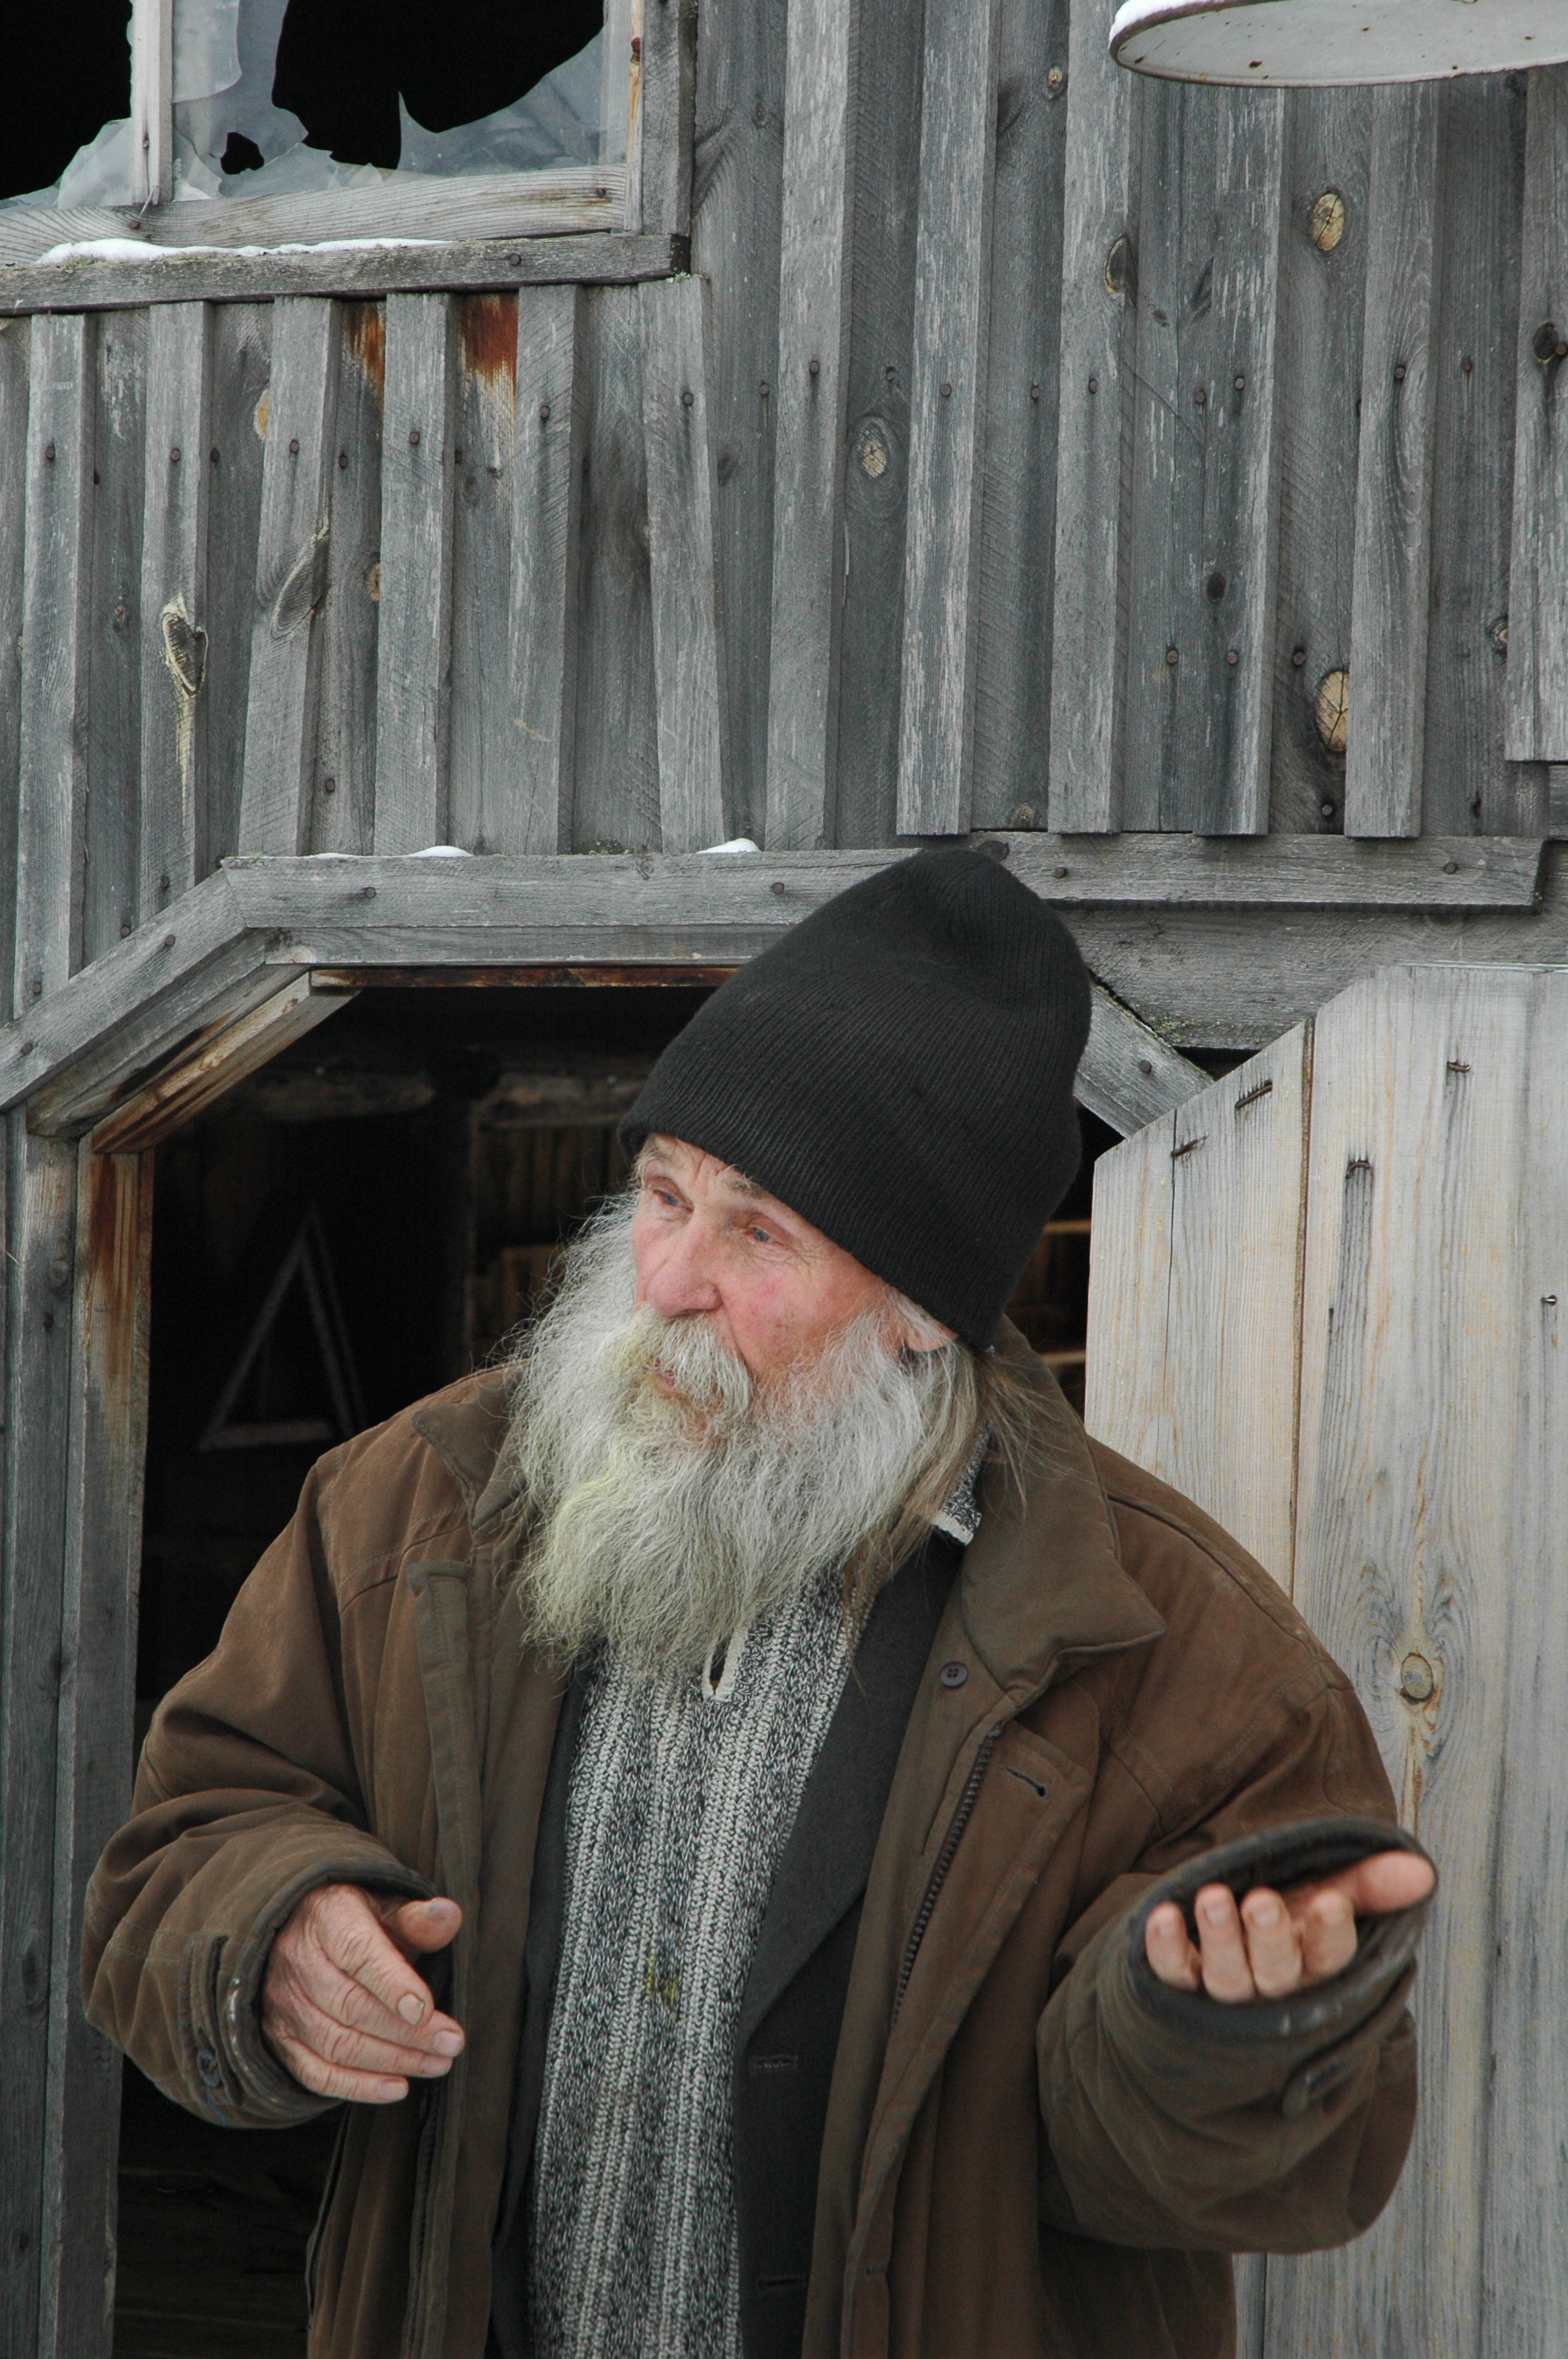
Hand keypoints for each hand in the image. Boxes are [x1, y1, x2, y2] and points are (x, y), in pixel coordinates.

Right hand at [261, 1883, 464, 2101]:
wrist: (308, 1933)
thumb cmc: (361, 1921)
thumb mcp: (389, 1907)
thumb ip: (417, 1919)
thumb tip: (449, 1915)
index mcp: (327, 1915)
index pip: (358, 1953)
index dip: (393, 1985)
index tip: (426, 2010)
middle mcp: (297, 1958)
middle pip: (351, 2006)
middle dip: (406, 2032)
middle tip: (451, 2043)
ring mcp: (284, 2002)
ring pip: (336, 2044)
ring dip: (391, 2060)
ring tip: (437, 2063)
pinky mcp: (281, 2037)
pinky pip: (316, 2073)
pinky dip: (358, 2086)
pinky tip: (397, 2087)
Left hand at [1144, 1849, 1434, 2001]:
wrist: (1227, 1935)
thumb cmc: (1287, 1913)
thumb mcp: (1328, 1891)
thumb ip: (1369, 1881)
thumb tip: (1421, 1870)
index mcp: (1314, 1961)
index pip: (1331, 1956)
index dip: (1331, 1933)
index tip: (1332, 1903)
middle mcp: (1273, 1983)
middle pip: (1277, 1971)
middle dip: (1271, 1938)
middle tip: (1262, 1901)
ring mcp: (1227, 1988)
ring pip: (1227, 1977)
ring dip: (1219, 1939)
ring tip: (1212, 1898)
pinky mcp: (1181, 1983)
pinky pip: (1173, 1974)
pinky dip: (1166, 1949)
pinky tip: (1162, 1916)